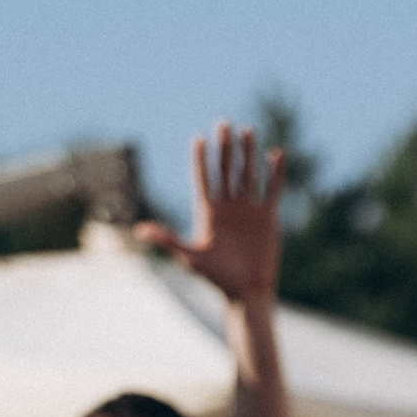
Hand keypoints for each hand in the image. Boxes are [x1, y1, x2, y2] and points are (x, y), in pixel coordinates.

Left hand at [140, 121, 286, 311]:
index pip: (202, 179)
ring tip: (248, 131)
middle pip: (225, 170)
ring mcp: (247, 209)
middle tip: (223, 124)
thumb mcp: (190, 257)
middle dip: (224, 148)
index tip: (198, 140)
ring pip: (247, 174)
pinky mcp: (267, 216)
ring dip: (247, 153)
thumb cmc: (216, 278)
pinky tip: (275, 154)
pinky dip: (274, 173)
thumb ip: (168, 240)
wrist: (246, 292)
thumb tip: (140, 229)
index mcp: (207, 212)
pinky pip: (271, 190)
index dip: (200, 160)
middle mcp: (227, 206)